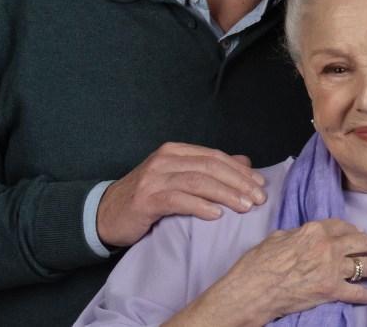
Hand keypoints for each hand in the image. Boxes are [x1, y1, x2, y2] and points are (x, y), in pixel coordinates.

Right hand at [97, 142, 267, 246]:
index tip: (261, 184)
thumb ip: (208, 169)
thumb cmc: (148, 197)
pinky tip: (216, 215)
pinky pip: (179, 200)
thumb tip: (245, 162)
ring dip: (226, 194)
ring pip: (198, 182)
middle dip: (238, 182)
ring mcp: (154, 178)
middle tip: (258, 198)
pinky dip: (200, 206)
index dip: (240, 170)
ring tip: (245, 207)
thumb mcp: (178, 178)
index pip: (215, 156)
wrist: (105, 214)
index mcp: (175, 151)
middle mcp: (165, 160)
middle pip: (210, 167)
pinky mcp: (146, 199)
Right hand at [177, 219, 366, 325]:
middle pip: (360, 242)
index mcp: (313, 229)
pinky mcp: (330, 289)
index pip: (342, 225)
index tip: (362, 233)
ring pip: (363, 266)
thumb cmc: (257, 265)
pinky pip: (355, 292)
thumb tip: (304, 235)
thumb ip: (297, 234)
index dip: (354, 230)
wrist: (251, 291)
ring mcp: (331, 268)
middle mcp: (327, 245)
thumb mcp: (277, 238)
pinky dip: (365, 295)